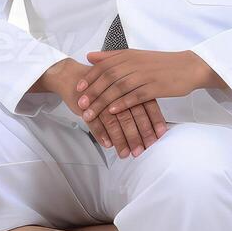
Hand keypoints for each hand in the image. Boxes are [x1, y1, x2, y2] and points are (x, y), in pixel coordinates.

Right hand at [43, 59, 167, 157]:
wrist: (73, 77)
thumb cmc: (102, 85)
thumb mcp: (123, 90)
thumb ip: (139, 103)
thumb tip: (154, 123)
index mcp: (130, 86)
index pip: (147, 106)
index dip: (153, 123)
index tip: (158, 138)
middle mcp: (118, 92)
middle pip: (132, 115)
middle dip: (138, 135)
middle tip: (142, 150)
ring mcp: (101, 100)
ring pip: (115, 121)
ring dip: (121, 139)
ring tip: (125, 153)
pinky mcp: (86, 106)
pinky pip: (95, 122)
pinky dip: (102, 134)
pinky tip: (108, 144)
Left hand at [75, 49, 218, 122]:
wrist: (188, 67)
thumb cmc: (160, 64)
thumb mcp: (135, 56)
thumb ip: (112, 57)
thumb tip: (89, 56)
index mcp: (128, 55)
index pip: (103, 65)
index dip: (89, 78)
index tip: (78, 89)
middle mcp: (134, 64)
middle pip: (108, 78)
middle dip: (92, 92)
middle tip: (80, 105)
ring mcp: (145, 75)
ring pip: (118, 88)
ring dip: (102, 101)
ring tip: (91, 114)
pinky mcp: (155, 87)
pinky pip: (135, 96)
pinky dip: (122, 103)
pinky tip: (112, 112)